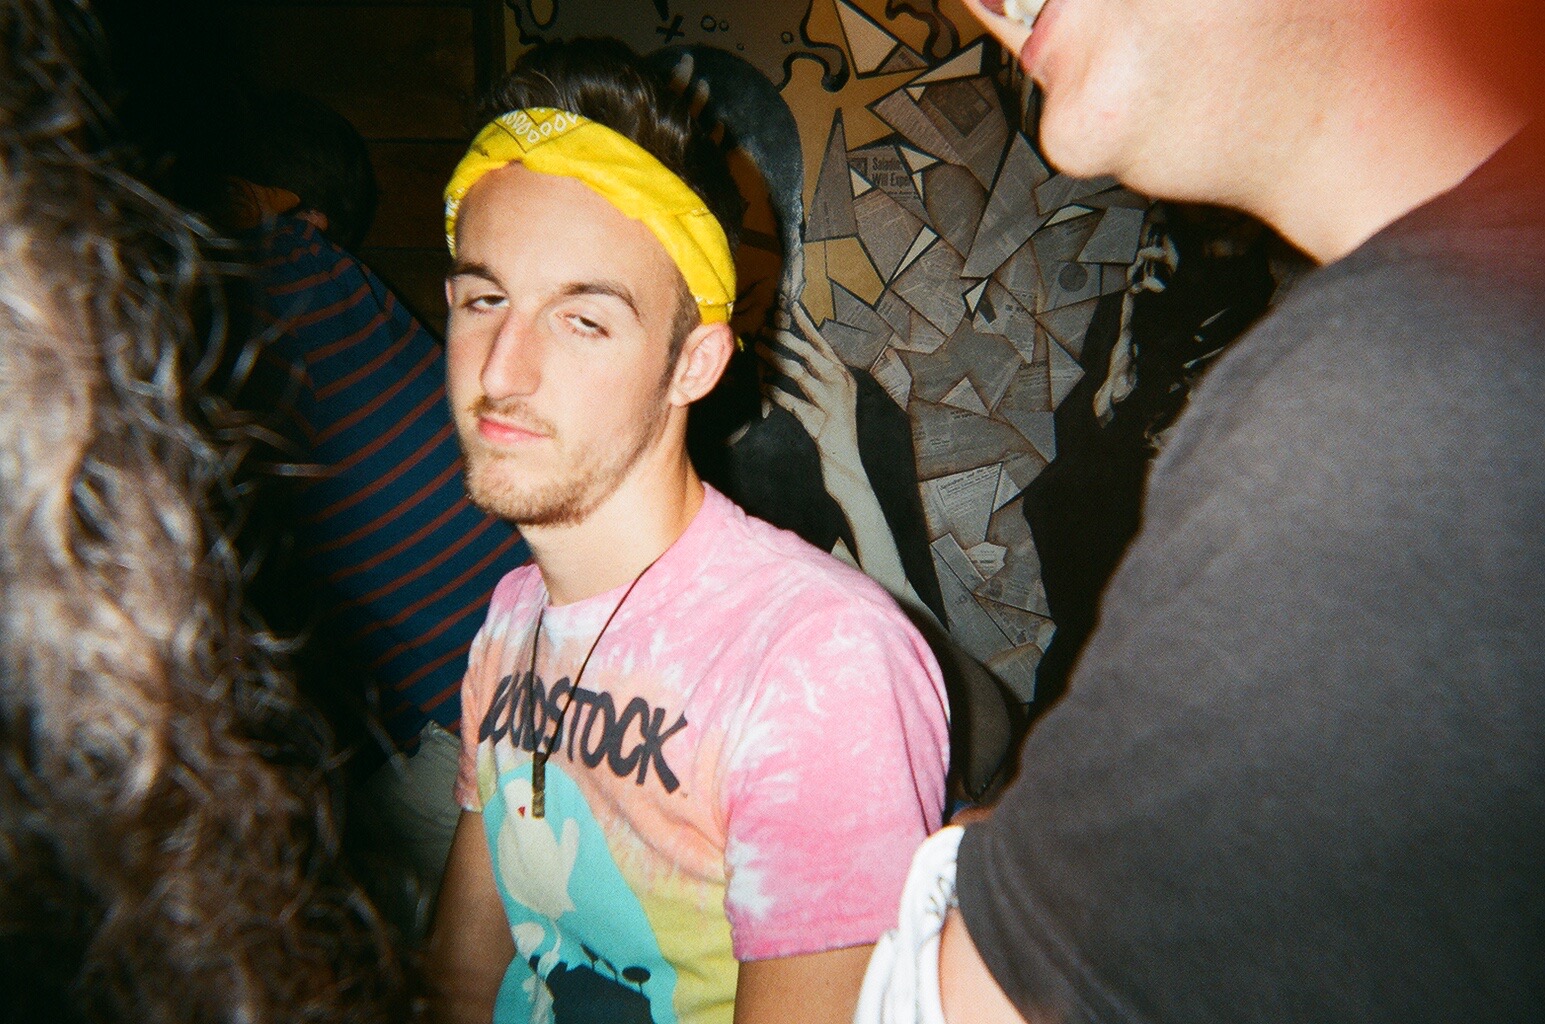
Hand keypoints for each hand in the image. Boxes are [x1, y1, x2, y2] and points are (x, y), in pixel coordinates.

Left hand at [757, 301, 865, 489]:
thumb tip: (793, 358)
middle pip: (810, 354)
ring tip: (757, 348)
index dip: (805, 324)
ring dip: (775, 359)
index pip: (823, 344)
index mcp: (844, 376)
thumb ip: (816, 379)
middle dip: (785, 337)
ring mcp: (832, 404)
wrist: (847, 465)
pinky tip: (761, 385)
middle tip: (764, 326)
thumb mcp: (829, 400)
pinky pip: (792, 402)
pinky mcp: (820, 423)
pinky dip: (775, 393)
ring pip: (800, 374)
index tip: (790, 305)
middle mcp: (841, 385)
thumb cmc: (833, 431)